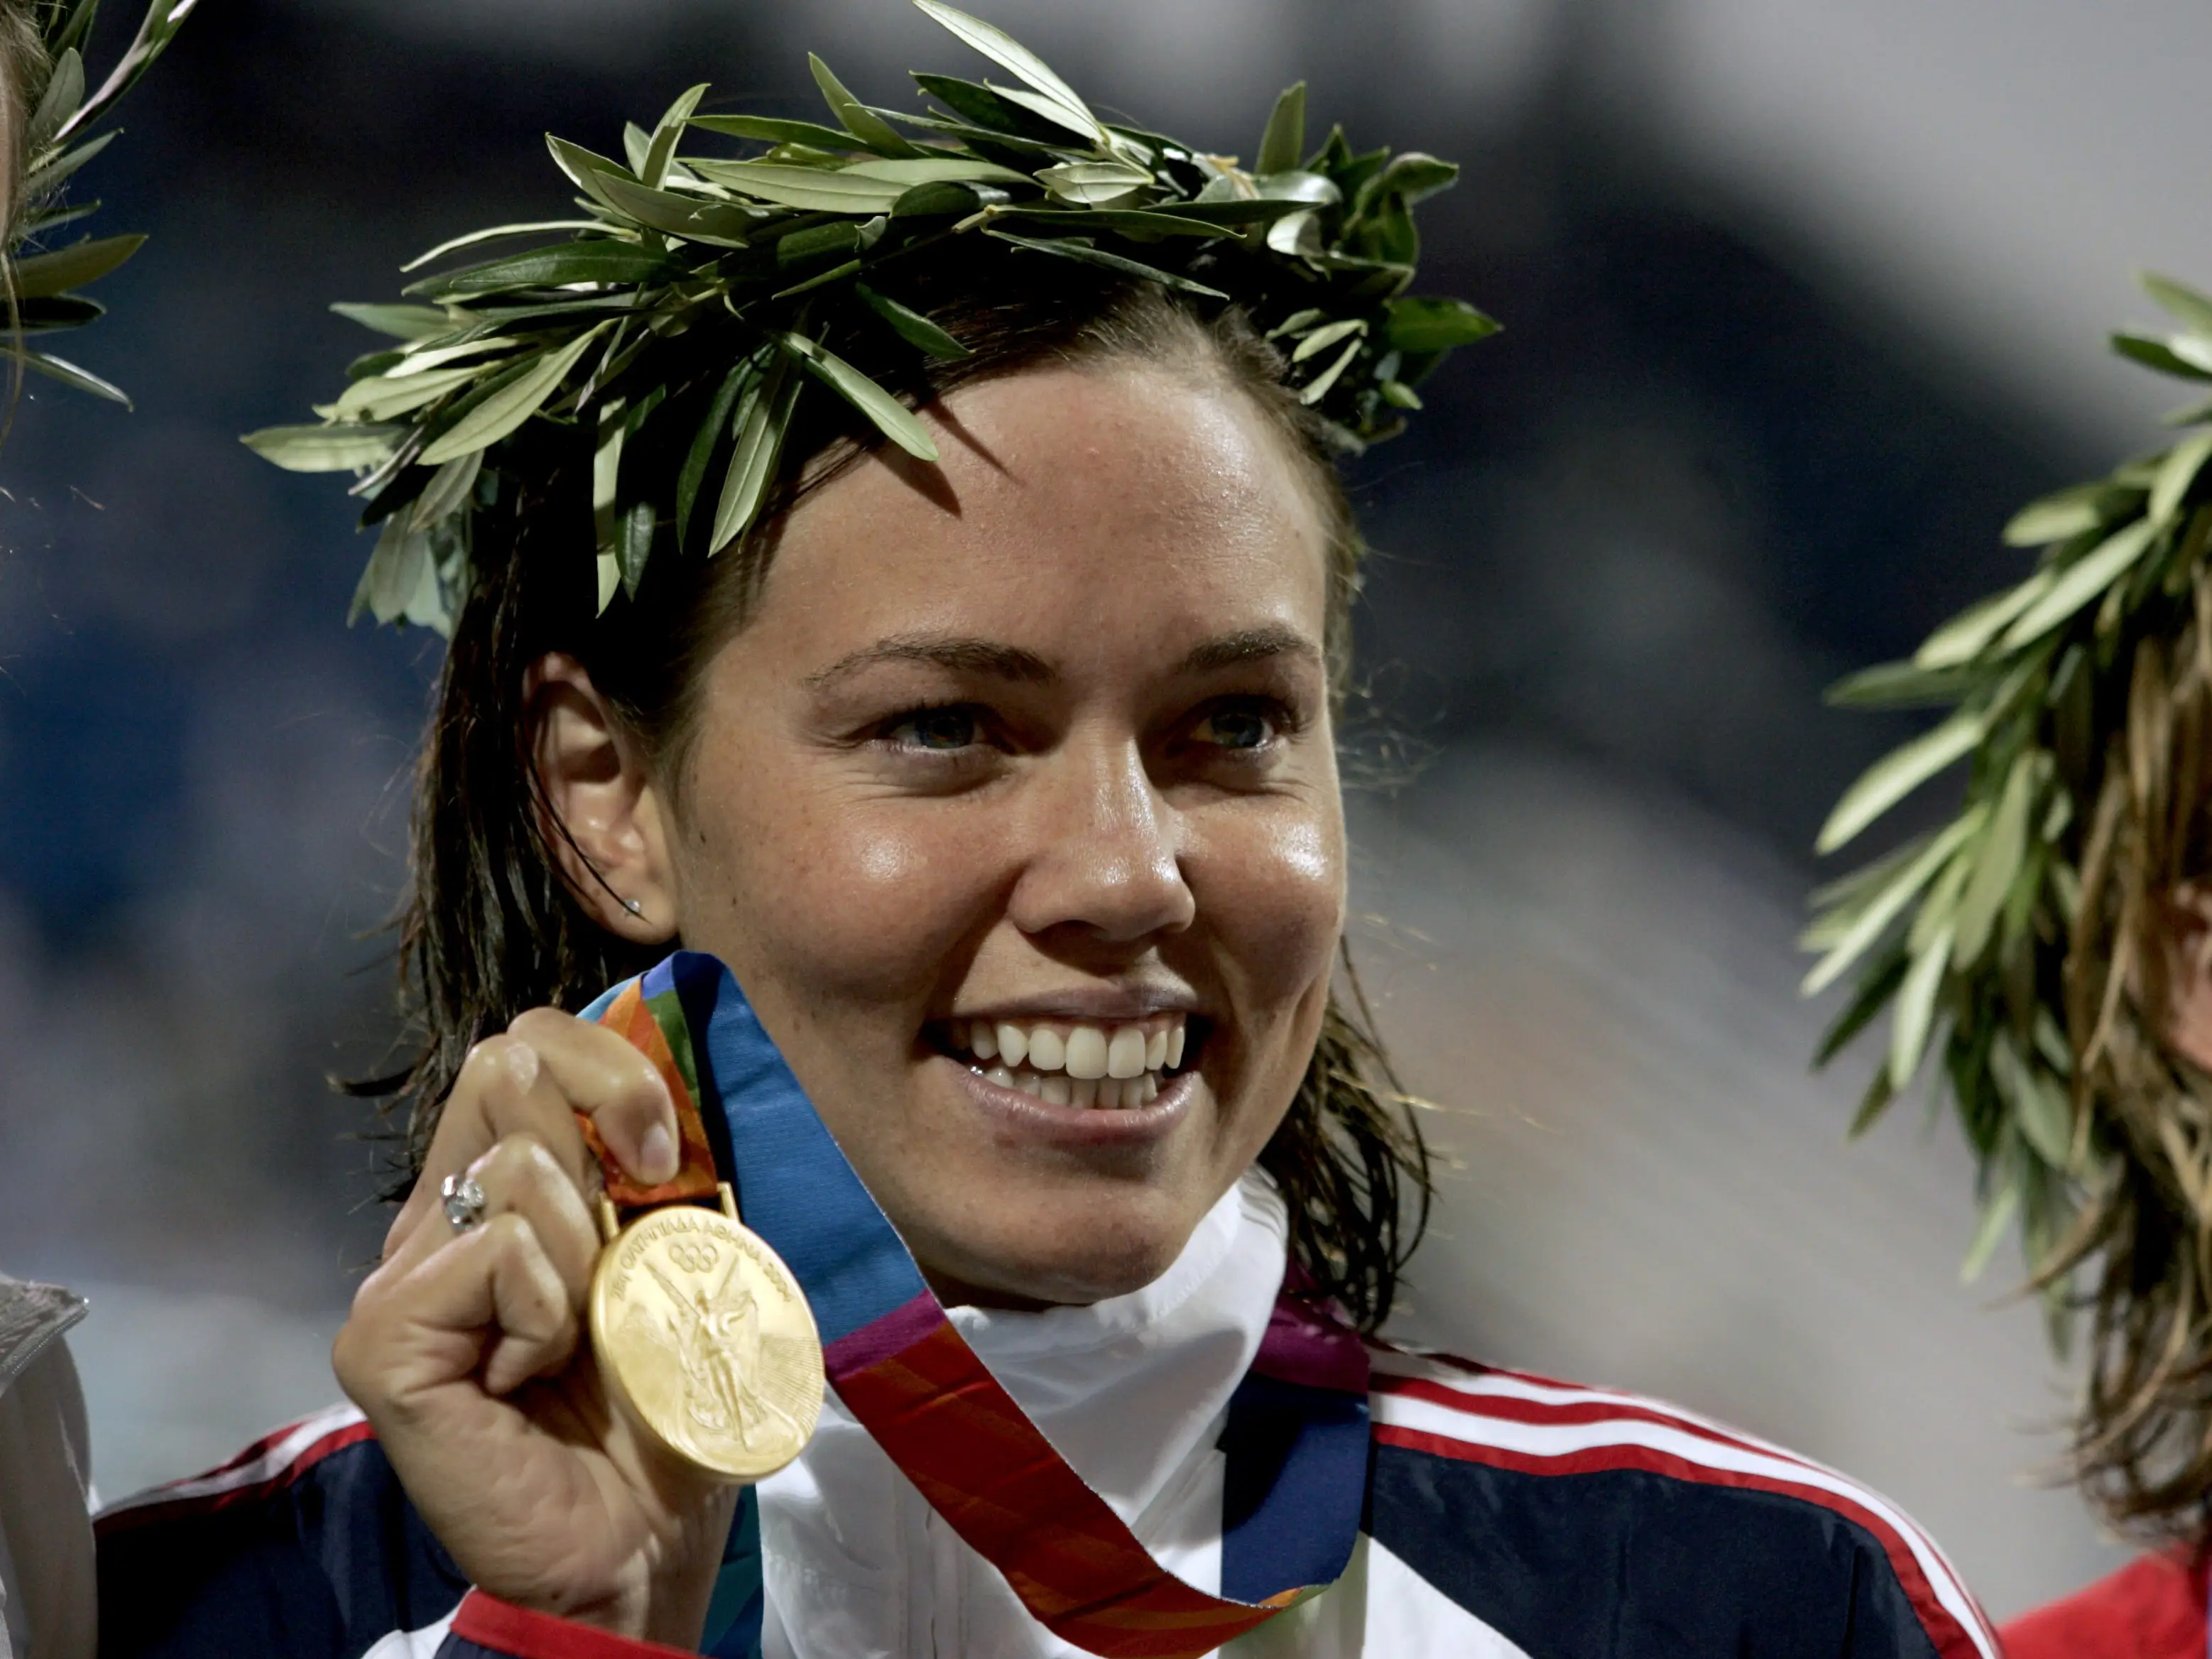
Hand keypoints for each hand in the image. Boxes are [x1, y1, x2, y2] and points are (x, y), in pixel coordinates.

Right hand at [333, 1010, 738, 1645]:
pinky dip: (549, 1312)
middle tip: (627, 1245)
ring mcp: (400, 1276)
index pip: (528, 1040)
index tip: (665, 1156)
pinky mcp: (384, 1337)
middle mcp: (437, 1216)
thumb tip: (666, 1047)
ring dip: (588, 1255)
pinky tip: (532, 1378)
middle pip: (506, 1063)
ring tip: (575, 1338)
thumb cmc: (666, 1405)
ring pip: (517, 1167)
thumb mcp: (681, 1254)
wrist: (642, 1540)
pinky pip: (498, 1254)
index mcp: (502, 1187)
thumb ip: (654, 1163)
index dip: (611, 1071)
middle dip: (604, 1135)